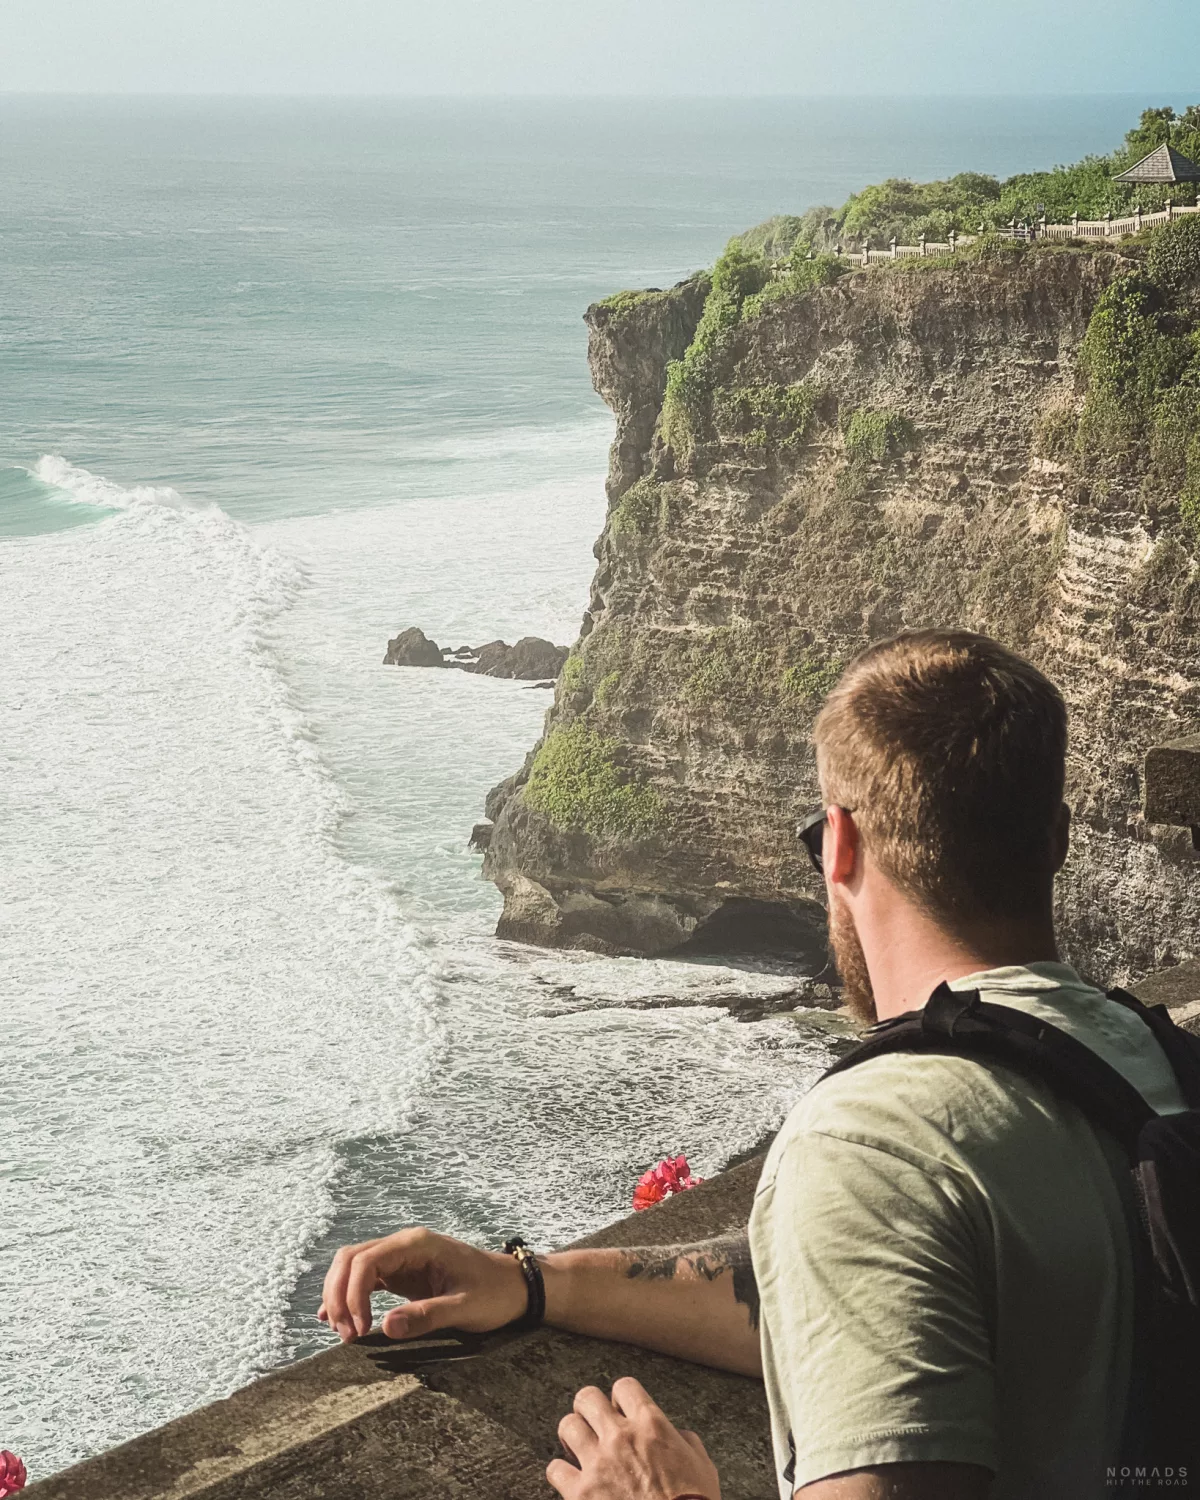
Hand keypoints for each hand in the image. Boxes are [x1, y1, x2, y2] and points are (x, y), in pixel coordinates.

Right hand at [318, 1228, 527, 1342]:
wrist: (515, 1286)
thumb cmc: (495, 1293)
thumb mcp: (465, 1307)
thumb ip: (426, 1315)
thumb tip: (385, 1326)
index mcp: (417, 1244)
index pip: (366, 1261)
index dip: (353, 1295)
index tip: (359, 1331)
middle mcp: (404, 1245)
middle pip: (351, 1259)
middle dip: (339, 1295)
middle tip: (346, 1335)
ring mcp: (401, 1258)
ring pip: (353, 1267)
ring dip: (341, 1296)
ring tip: (345, 1333)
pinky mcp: (402, 1274)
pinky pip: (365, 1280)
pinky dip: (349, 1296)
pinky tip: (338, 1319)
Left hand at [547, 1379, 720, 1499]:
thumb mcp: (702, 1467)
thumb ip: (686, 1442)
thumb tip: (677, 1435)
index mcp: (651, 1425)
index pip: (624, 1387)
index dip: (621, 1398)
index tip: (620, 1409)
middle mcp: (620, 1437)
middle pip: (587, 1398)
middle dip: (589, 1408)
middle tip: (593, 1423)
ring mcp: (598, 1464)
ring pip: (568, 1426)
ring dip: (572, 1436)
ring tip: (578, 1447)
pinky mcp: (581, 1494)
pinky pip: (555, 1469)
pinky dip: (561, 1473)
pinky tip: (570, 1479)